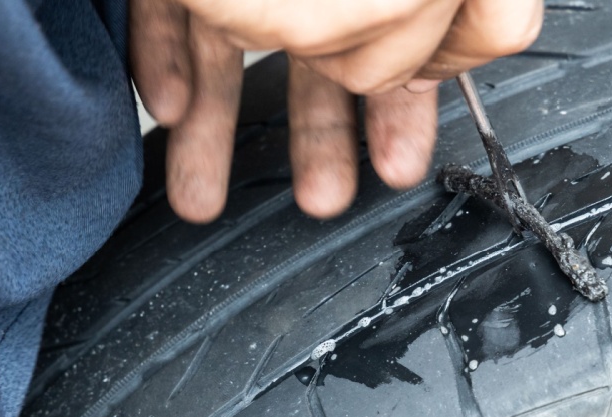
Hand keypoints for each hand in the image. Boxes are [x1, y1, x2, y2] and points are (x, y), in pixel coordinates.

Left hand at [131, 0, 543, 222]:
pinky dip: (167, 62)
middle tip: (324, 203)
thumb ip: (444, 20)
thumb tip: (406, 67)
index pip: (425, 37)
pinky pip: (172, 10)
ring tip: (201, 200)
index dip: (410, 101)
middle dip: (319, 139)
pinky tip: (167, 107)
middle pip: (330, 54)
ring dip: (218, 129)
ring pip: (238, 45)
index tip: (401, 166)